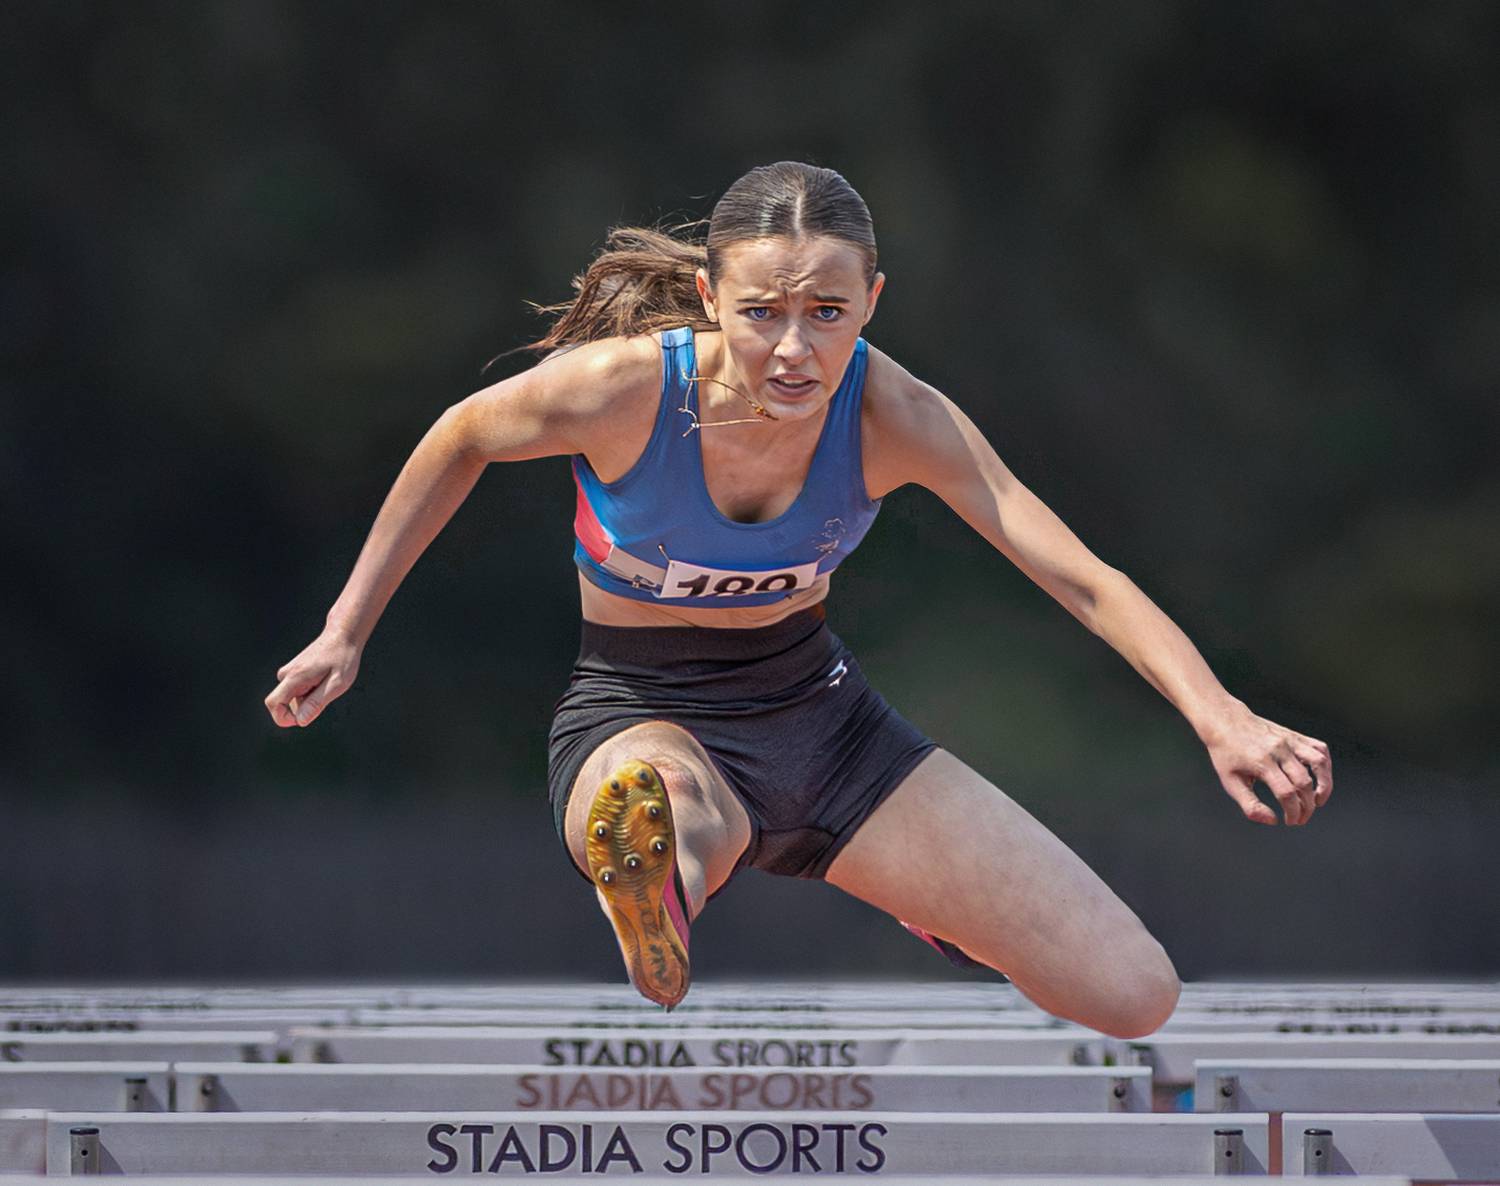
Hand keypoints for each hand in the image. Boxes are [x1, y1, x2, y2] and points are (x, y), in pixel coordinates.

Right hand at [264, 629, 361, 727]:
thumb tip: (300, 721)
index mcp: (294, 677)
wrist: (343, 635)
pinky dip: (311, 691)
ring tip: (327, 683)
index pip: (273, 703)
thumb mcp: (337, 684)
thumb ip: (317, 703)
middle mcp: (287, 674)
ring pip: (293, 697)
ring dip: (309, 698)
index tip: (302, 719)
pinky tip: (324, 679)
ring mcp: (289, 672)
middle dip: (303, 707)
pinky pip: (298, 690)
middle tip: (325, 695)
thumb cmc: (343, 658)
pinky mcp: (294, 671)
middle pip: (284, 703)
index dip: (283, 718)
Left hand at [1202, 703, 1332, 825]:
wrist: (1225, 723)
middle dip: (1307, 806)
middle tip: (1301, 818)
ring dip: (1325, 786)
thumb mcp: (1230, 783)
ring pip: (1319, 763)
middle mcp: (1278, 750)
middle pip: (1303, 783)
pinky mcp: (1294, 735)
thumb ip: (1250, 805)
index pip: (1286, 793)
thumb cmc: (1226, 754)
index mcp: (1261, 762)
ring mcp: (1289, 740)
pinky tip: (1319, 779)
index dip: (1292, 812)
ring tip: (1318, 801)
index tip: (1290, 821)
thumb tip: (1272, 821)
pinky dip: (1325, 766)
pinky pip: (1319, 748)